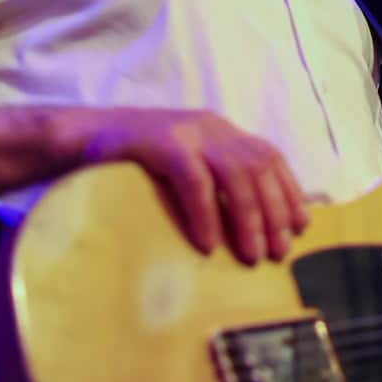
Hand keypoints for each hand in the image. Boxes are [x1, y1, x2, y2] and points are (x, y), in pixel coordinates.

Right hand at [75, 108, 308, 264]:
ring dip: (248, 218)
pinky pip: (193, 180)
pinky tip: (207, 244)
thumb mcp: (184, 165)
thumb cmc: (132, 162)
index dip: (289, 190)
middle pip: (258, 168)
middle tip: (278, 252)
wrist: (79, 137)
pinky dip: (205, 214)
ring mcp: (186, 131)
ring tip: (251, 255)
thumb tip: (248, 226)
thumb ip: (214, 181)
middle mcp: (211, 126)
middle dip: (274, 212)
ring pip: (233, 174)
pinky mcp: (159, 142)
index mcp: (221, 131)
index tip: (301, 226)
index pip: (269, 156)